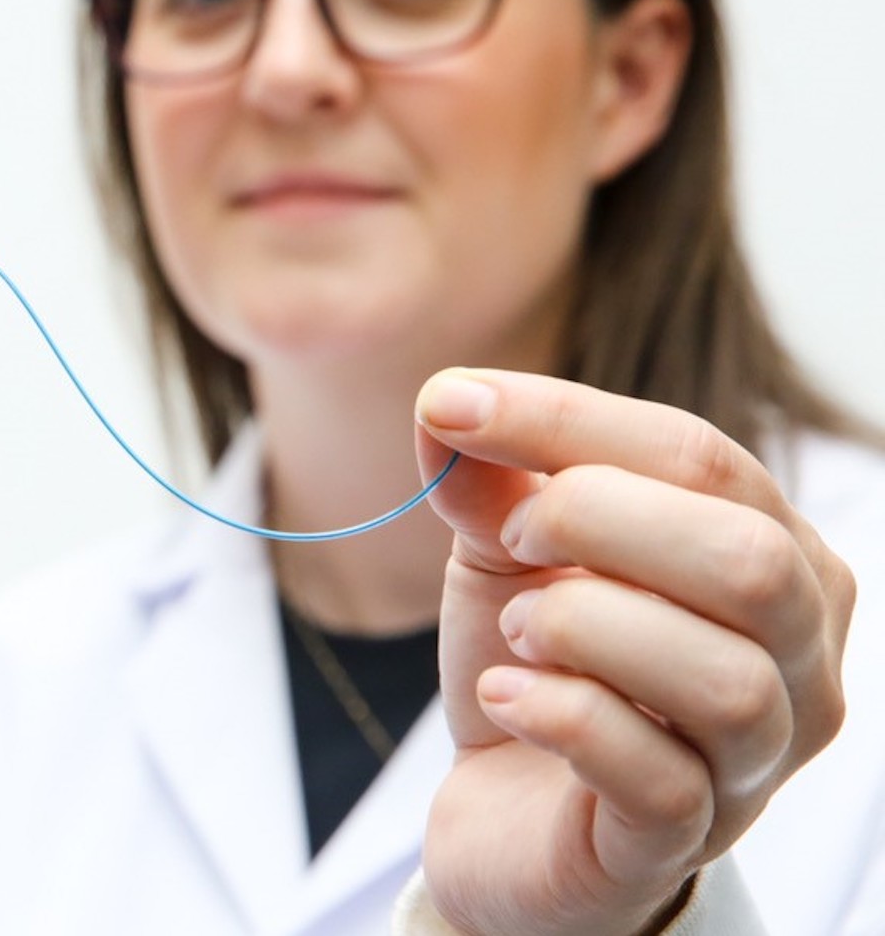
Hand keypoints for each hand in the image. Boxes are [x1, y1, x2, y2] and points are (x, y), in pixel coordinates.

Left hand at [412, 368, 851, 934]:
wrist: (501, 816)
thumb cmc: (539, 666)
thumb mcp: (504, 557)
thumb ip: (488, 482)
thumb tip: (448, 404)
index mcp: (775, 555)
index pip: (703, 458)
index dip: (567, 420)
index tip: (452, 404)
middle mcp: (798, 658)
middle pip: (747, 560)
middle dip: (600, 521)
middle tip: (511, 539)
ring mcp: (754, 762)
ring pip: (724, 679)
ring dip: (587, 629)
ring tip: (516, 629)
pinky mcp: (680, 842)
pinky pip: (659, 777)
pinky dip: (564, 717)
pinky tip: (505, 695)